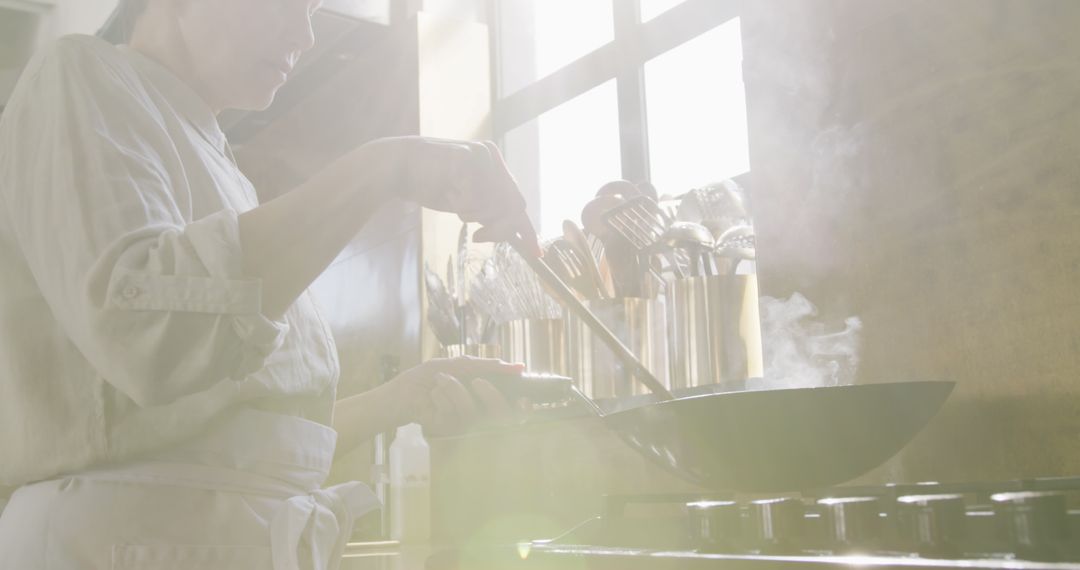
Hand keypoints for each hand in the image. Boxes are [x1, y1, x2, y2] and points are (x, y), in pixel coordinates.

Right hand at [367, 136, 541, 256]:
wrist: (398, 168)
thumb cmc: (430, 185)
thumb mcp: (465, 203)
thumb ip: (489, 212)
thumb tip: (515, 234)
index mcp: (495, 167)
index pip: (517, 201)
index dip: (527, 229)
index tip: (537, 253)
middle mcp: (493, 158)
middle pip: (514, 206)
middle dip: (498, 228)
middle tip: (478, 236)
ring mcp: (483, 155)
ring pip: (495, 204)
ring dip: (473, 215)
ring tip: (455, 202)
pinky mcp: (469, 156)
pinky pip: (476, 197)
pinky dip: (462, 205)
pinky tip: (448, 192)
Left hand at [383, 356, 523, 435]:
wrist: (404, 391)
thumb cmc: (431, 377)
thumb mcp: (460, 365)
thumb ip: (488, 367)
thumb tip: (519, 367)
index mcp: (486, 396)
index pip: (515, 410)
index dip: (524, 409)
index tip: (526, 402)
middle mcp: (479, 412)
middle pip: (502, 416)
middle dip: (491, 395)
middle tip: (477, 382)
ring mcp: (465, 423)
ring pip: (473, 411)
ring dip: (454, 388)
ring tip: (440, 381)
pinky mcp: (449, 430)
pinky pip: (453, 413)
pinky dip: (441, 396)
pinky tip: (432, 396)